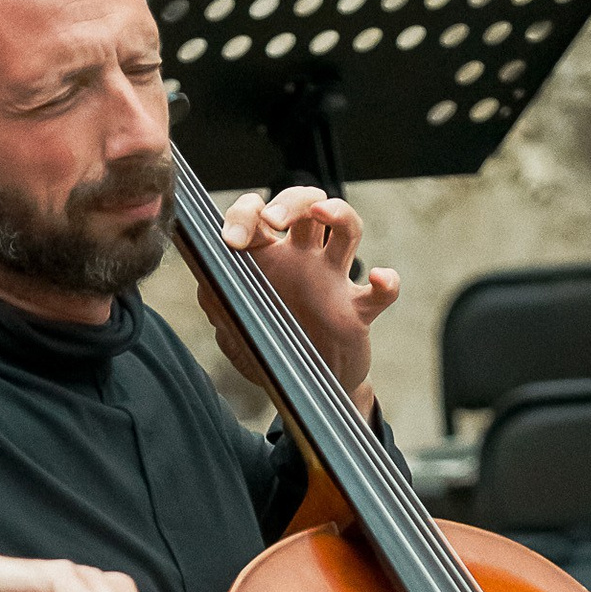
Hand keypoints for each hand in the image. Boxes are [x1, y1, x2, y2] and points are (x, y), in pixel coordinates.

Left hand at [208, 184, 399, 407]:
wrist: (303, 392)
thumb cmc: (270, 350)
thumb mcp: (233, 327)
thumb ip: (215, 300)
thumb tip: (204, 275)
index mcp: (268, 258)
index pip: (259, 213)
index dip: (244, 213)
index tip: (231, 241)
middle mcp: (302, 260)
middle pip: (305, 203)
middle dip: (289, 200)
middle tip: (272, 220)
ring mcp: (333, 281)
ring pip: (346, 227)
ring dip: (338, 211)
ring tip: (321, 212)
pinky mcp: (357, 312)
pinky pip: (381, 293)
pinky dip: (386, 283)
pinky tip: (378, 279)